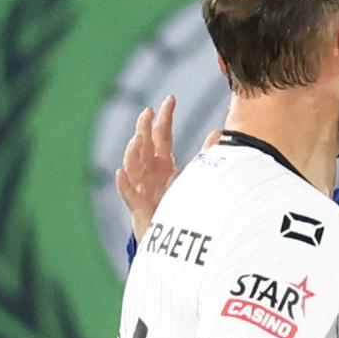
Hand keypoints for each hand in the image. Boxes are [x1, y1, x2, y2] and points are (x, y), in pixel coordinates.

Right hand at [115, 96, 210, 238]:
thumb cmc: (178, 205)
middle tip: (148, 112)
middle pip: (144, 146)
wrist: (171, 239)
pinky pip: (129, 194)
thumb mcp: (194, 177)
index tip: (170, 99)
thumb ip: (205, 156)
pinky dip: (124, 184)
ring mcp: (142, 188)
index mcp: (163, 163)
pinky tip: (120, 173)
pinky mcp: (138, 207)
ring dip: (133, 152)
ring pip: (133, 166)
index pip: (162, 135)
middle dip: (144, 128)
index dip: (164, 117)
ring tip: (137, 139)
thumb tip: (217, 134)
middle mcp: (150, 172)